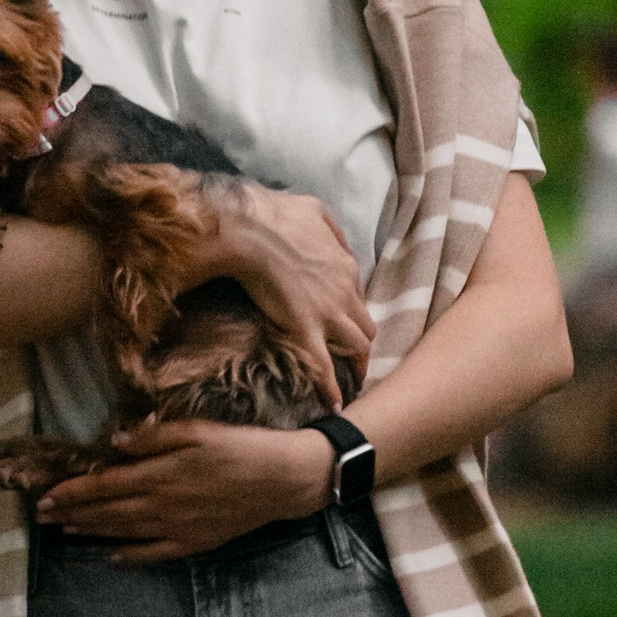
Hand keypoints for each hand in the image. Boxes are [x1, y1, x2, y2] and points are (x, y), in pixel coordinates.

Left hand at [37, 419, 331, 564]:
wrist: (284, 480)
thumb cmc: (242, 447)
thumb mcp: (199, 429)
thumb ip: (156, 437)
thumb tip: (116, 443)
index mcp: (160, 475)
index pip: (104, 486)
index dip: (72, 492)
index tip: (46, 495)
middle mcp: (162, 506)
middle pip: (107, 512)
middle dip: (72, 514)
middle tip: (43, 517)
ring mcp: (177, 528)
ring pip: (124, 533)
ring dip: (91, 532)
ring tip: (66, 531)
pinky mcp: (194, 542)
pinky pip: (153, 553)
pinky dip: (128, 555)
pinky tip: (110, 556)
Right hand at [185, 182, 370, 404]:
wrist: (251, 230)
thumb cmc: (276, 215)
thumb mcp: (315, 211)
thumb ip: (331, 229)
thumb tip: (340, 243)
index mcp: (345, 267)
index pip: (358, 298)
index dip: (352, 314)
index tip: (346, 325)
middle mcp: (344, 293)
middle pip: (366, 326)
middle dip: (362, 344)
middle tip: (355, 360)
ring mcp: (327, 314)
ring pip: (356, 347)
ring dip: (356, 365)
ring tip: (351, 383)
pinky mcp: (305, 330)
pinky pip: (323, 367)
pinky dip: (331, 389)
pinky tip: (334, 406)